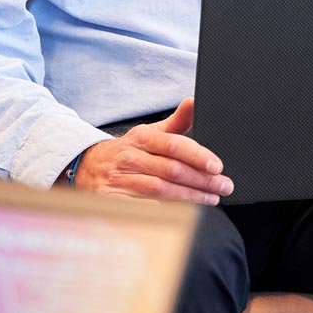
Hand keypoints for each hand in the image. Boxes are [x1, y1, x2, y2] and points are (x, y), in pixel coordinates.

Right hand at [71, 98, 232, 204]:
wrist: (88, 167)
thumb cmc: (129, 151)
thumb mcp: (149, 133)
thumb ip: (176, 122)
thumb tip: (194, 101)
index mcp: (141, 137)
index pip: (173, 145)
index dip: (197, 155)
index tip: (217, 166)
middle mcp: (129, 157)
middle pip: (171, 170)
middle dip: (202, 180)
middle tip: (224, 186)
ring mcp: (119, 179)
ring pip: (160, 189)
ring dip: (190, 196)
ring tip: (212, 198)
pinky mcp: (112, 199)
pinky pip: (143, 206)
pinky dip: (165, 209)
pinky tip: (185, 211)